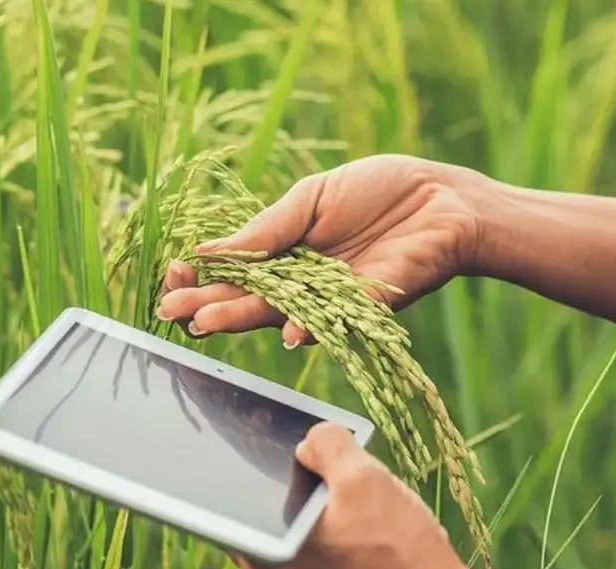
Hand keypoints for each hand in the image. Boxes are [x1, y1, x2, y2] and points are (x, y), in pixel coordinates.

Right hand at [155, 155, 486, 346]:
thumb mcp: (312, 198)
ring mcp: (332, 301)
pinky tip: (288, 331)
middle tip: (171, 310)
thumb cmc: (379, 191)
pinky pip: (335, 321)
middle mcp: (302, 285)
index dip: (201, 276)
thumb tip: (208, 249)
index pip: (232, 272)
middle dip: (207, 304)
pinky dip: (312, 326)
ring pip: (280, 315)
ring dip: (242, 319)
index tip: (174, 274)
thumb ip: (267, 228)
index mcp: (284, 254)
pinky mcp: (367, 308)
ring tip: (205, 322)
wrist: (444, 199)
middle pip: (246, 299)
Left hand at [231, 421, 495, 568]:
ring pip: (299, 530)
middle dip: (300, 481)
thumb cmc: (399, 552)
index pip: (235, 489)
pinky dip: (338, 537)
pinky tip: (373, 530)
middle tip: (334, 464)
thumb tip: (310, 440)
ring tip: (364, 501)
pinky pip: (320, 555)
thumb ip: (326, 443)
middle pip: (271, 507)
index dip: (255, 454)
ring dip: (324, 509)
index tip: (272, 430)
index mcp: (260, 549)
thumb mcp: (364, 477)